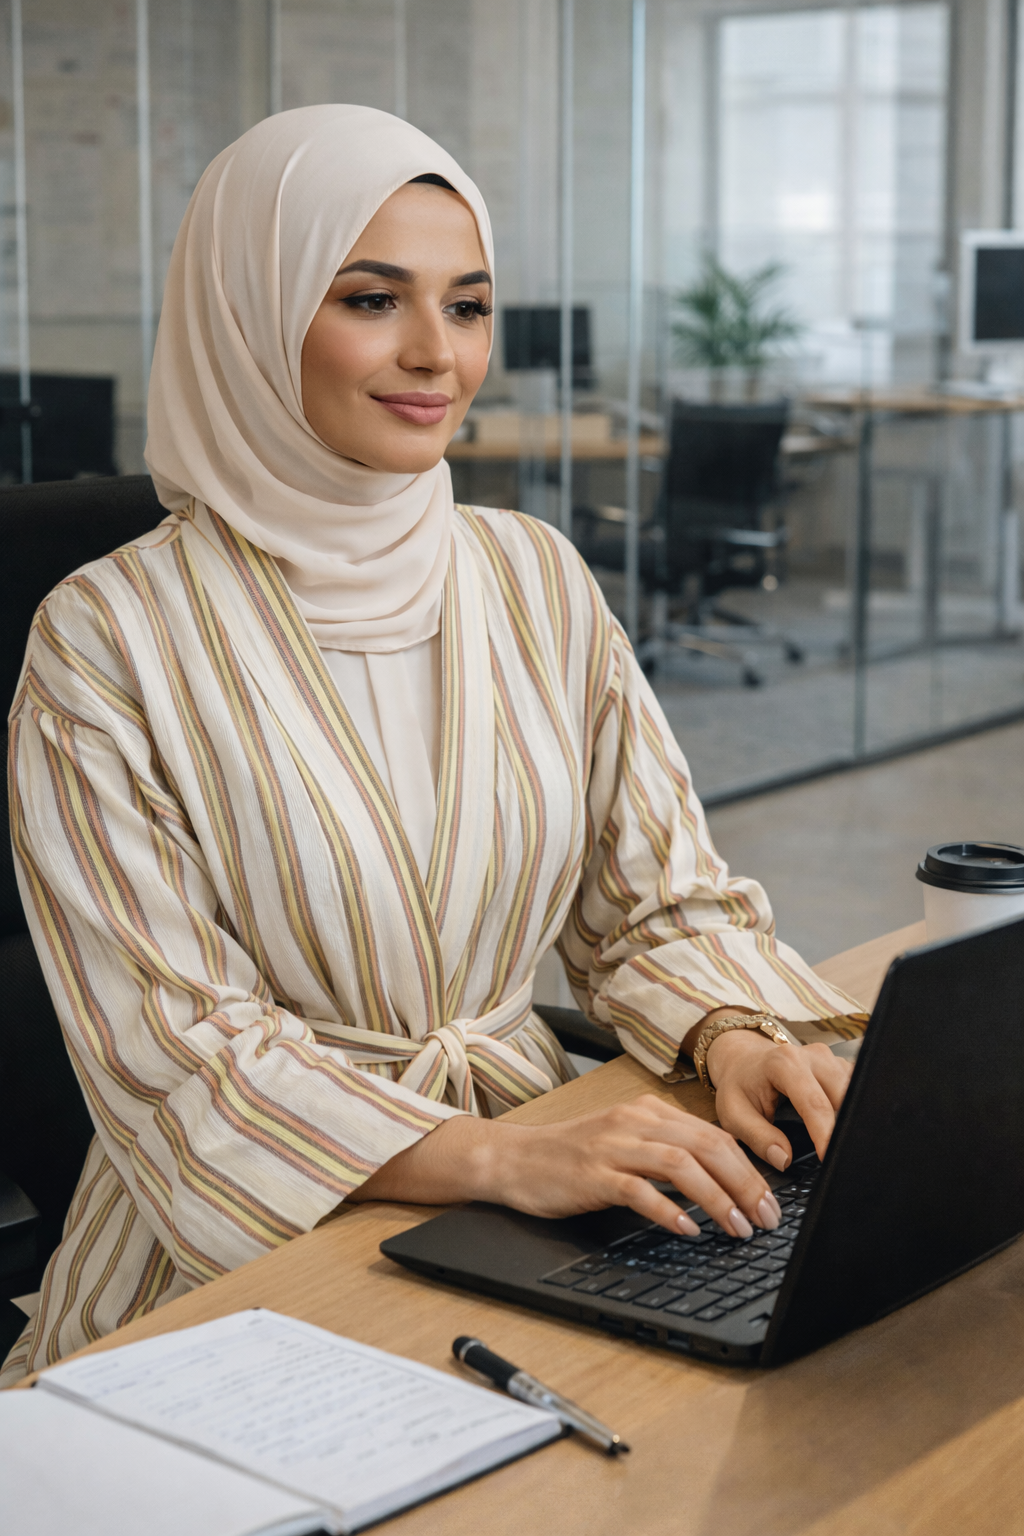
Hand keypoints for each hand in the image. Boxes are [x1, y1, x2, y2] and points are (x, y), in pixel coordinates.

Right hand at [350, 1095, 782, 1238]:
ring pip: (682, 1164)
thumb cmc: (571, 1158)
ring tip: (737, 1228)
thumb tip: (722, 1179)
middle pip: (708, 1145)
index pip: (714, 1134)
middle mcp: (635, 1122)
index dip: (750, 1168)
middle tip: (765, 1219)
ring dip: (718, 1198)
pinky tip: (688, 1231)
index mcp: (648, 1112)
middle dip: (745, 1184)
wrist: (513, 1158)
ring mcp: (613, 1146)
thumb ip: (667, 1152)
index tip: (770, 1201)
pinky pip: (640, 1190)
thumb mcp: (625, 1143)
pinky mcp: (592, 1174)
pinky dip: (670, 1211)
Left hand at [705, 1029, 852, 1168]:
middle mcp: (812, 1056)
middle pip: (844, 1097)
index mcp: (784, 1063)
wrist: (742, 1059)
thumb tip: (784, 1159)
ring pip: (856, 1093)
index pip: (815, 1105)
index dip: (826, 1135)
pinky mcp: (839, 1066)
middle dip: (845, 1130)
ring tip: (844, 1148)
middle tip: (841, 1160)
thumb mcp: (734, 1114)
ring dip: (852, 1120)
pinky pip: (858, 1089)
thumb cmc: (738, 1084)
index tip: (829, 1159)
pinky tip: (846, 1130)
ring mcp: (829, 1059)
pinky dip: (855, 1111)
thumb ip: (758, 1137)